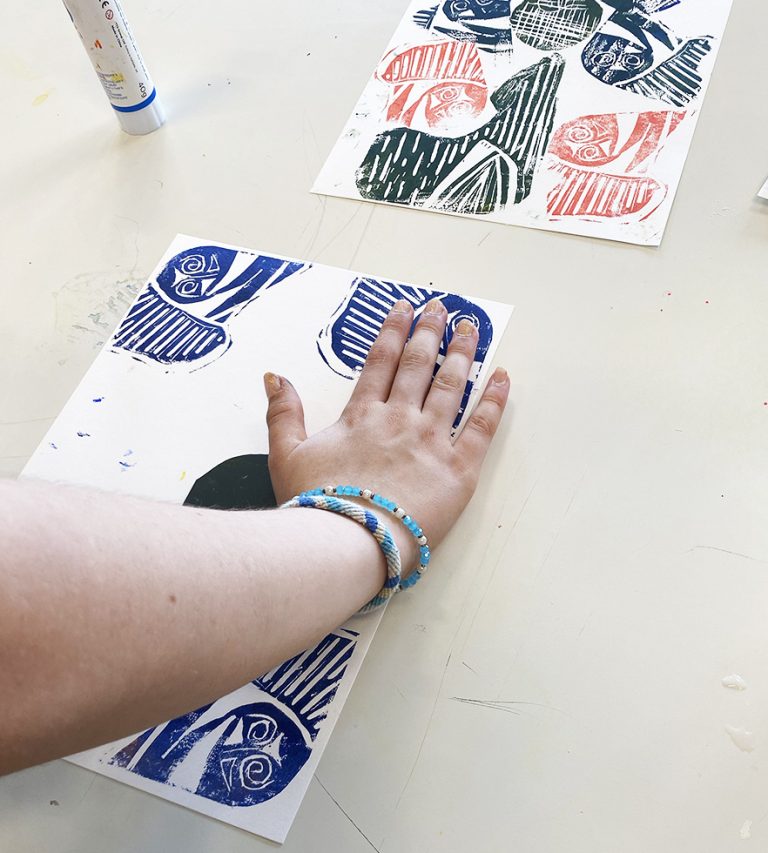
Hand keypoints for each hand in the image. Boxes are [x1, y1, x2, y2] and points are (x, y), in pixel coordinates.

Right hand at [264, 298, 509, 570]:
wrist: (348, 542)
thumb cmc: (316, 505)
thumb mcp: (285, 456)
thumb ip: (283, 413)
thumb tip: (275, 376)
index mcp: (362, 415)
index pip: (381, 361)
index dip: (394, 330)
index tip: (405, 308)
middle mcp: (399, 419)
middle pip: (418, 365)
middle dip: (430, 332)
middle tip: (442, 308)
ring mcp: (431, 441)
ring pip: (451, 385)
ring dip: (463, 353)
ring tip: (472, 329)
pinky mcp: (458, 469)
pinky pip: (482, 426)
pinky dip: (494, 399)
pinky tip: (503, 376)